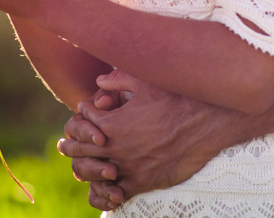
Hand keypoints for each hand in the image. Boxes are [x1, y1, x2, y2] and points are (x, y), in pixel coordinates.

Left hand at [58, 70, 220, 209]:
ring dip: (84, 167)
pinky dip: (105, 190)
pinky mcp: (142, 183)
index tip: (88, 109)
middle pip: (80, 149)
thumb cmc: (177, 99)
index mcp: (112, 124)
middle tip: (68, 140)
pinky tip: (105, 183)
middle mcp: (115, 148)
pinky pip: (114, 193)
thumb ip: (119, 79)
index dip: (84, 112)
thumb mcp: (146, 81)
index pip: (84, 119)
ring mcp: (128, 168)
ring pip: (92, 174)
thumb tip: (99, 81)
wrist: (205, 125)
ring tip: (81, 164)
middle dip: (73, 142)